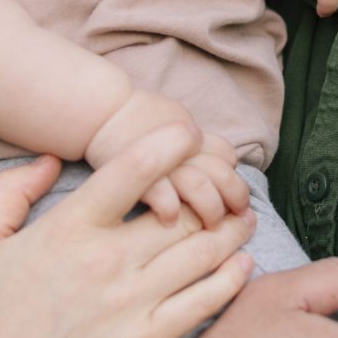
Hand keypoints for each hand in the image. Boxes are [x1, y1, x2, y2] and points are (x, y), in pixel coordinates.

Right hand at [0, 122, 255, 337]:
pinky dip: (231, 278)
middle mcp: (107, 261)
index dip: (169, 144)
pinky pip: (204, 303)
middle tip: (228, 182)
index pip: (132, 170)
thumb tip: (50, 159)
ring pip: (201, 252)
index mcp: (68, 229)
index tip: (189, 133)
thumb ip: (10, 191)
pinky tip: (243, 263)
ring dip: (230, 229)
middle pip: (181, 211)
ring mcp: (131, 304)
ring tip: (244, 216)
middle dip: (211, 190)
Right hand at [86, 90, 248, 225]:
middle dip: (234, 197)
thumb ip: (196, 141)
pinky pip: (165, 199)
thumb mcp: (174, 119)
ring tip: (208, 225)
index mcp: (193, 134)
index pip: (227, 156)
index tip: (229, 194)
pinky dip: (173, 211)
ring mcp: (164, 163)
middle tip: (235, 217)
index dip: (232, 175)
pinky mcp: (140, 178)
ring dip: (210, 210)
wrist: (102, 112)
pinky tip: (170, 220)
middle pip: (222, 173)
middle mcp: (184, 148)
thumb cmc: (138, 119)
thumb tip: (222, 161)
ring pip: (201, 189)